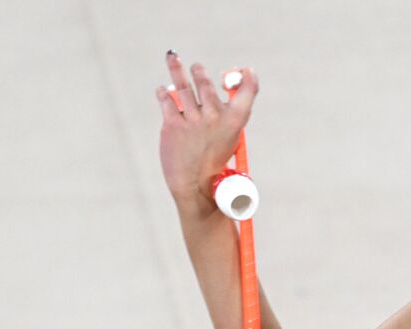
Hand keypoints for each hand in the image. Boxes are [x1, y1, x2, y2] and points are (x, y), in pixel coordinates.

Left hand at [157, 52, 258, 210]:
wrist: (195, 188)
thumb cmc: (214, 164)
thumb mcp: (229, 140)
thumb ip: (225, 117)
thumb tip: (208, 91)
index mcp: (234, 121)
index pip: (247, 90)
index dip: (247, 78)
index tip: (245, 71)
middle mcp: (214, 117)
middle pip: (206, 83)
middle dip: (199, 72)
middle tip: (197, 68)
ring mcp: (192, 120)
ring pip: (183, 85)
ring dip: (177, 69)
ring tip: (173, 57)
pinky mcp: (172, 125)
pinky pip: (166, 100)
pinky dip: (164, 93)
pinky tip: (163, 90)